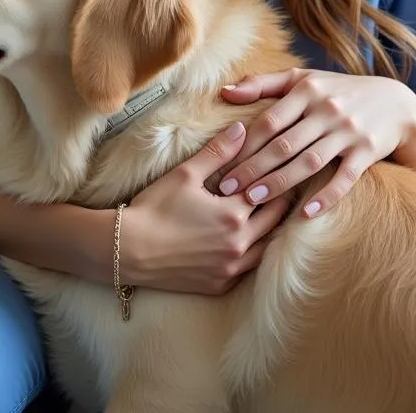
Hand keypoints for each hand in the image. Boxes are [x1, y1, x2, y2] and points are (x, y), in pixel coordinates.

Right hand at [121, 121, 293, 295]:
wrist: (127, 250)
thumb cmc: (155, 208)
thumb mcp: (185, 174)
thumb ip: (218, 152)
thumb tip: (242, 129)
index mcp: (233, 215)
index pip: (268, 192)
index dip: (279, 177)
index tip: (287, 166)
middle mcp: (238, 245)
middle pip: (273, 222)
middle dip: (280, 203)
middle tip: (288, 186)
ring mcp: (229, 269)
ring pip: (265, 249)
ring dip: (271, 232)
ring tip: (273, 215)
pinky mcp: (218, 285)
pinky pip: (247, 271)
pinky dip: (253, 255)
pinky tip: (251, 244)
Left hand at [218, 68, 415, 217]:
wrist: (395, 103)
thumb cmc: (337, 91)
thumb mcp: (303, 79)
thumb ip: (262, 84)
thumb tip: (224, 92)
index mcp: (307, 91)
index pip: (269, 121)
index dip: (243, 144)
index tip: (220, 165)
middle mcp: (326, 110)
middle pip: (284, 144)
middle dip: (253, 168)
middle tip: (227, 190)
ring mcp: (348, 132)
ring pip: (309, 162)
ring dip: (280, 183)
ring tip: (253, 200)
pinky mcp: (367, 152)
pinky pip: (344, 178)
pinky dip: (326, 196)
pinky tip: (305, 213)